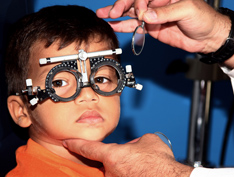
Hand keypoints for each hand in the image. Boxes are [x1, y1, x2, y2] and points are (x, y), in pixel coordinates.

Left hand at [64, 133, 192, 176]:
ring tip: (142, 167)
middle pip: (107, 162)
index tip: (67, 142)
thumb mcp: (148, 141)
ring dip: (127, 168)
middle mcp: (111, 172)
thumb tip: (136, 145)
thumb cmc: (159, 163)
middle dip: (118, 159)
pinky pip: (124, 176)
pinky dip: (131, 173)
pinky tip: (142, 172)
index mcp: (113, 156)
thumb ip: (137, 141)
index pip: (88, 148)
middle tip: (135, 159)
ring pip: (117, 172)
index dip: (76, 144)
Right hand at [97, 0, 230, 53]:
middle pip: (134, 1)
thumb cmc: (203, 19)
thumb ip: (166, 11)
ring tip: (103, 15)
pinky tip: (114, 25)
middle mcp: (156, 3)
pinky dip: (123, 26)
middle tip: (111, 12)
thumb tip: (147, 15)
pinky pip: (135, 25)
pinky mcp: (151, 27)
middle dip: (121, 6)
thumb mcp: (187, 9)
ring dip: (116, 14)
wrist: (206, 37)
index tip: (141, 13)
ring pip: (131, 13)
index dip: (138, 2)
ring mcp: (153, 15)